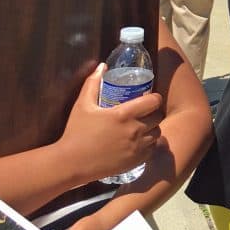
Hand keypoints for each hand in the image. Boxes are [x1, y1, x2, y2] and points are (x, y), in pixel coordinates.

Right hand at [57, 64, 163, 182]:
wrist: (72, 163)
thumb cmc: (76, 132)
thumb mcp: (83, 104)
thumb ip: (92, 83)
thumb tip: (102, 66)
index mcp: (124, 114)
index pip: (153, 101)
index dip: (155, 98)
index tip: (150, 98)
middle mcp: (134, 130)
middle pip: (158, 117)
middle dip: (154, 113)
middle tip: (146, 112)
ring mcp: (137, 147)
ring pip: (157, 133)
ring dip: (153, 128)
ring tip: (143, 126)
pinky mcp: (136, 161)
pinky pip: (152, 149)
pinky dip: (149, 144)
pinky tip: (139, 142)